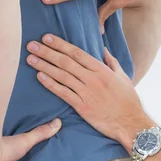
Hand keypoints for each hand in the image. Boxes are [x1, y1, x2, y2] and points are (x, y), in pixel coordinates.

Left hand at [26, 34, 146, 146]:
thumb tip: (103, 48)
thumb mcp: (123, 77)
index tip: (47, 38)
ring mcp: (86, 93)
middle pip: (66, 62)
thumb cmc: (128, 100)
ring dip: (44, 66)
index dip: (60, 44)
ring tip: (30, 58)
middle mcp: (92, 79)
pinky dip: (51, 84)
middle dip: (47, 52)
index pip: (77, 53)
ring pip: (61, 76)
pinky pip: (63, 93)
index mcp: (102, 70)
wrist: (130, 122)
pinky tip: (40, 76)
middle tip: (31, 45)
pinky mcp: (82, 107)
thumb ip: (111, 61)